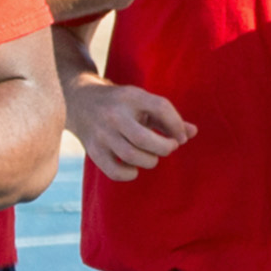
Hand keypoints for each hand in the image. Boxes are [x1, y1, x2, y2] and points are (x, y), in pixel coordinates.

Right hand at [65, 79, 193, 179]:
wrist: (78, 101)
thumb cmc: (120, 104)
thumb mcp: (142, 102)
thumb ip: (167, 118)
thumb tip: (192, 133)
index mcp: (130, 97)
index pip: (161, 108)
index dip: (177, 126)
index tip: (181, 137)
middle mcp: (113, 115)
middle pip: (144, 139)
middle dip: (165, 148)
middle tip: (168, 147)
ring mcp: (101, 134)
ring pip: (131, 156)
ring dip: (150, 161)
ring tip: (151, 156)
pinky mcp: (93, 150)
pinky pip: (114, 171)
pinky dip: (129, 174)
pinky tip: (133, 168)